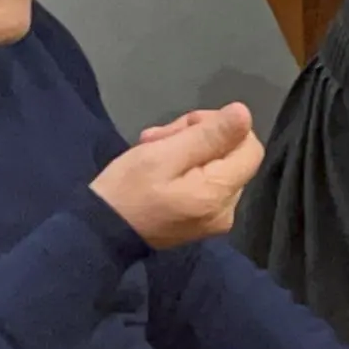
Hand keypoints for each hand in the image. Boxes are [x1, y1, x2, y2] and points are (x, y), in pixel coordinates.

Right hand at [89, 102, 262, 247]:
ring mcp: (213, 218)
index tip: (186, 127)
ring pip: (216, 166)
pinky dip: (184, 168)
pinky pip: (204, 183)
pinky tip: (158, 164)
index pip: (249, 146)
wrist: (99, 234)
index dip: (222, 127)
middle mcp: (226, 210)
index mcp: (219, 194)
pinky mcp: (200, 221)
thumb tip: (244, 114)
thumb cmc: (127, 192)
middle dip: (198, 136)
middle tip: (159, 137)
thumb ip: (208, 135)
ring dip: (186, 148)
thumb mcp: (163, 155)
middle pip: (232, 155)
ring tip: (152, 147)